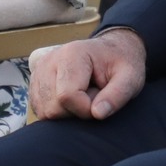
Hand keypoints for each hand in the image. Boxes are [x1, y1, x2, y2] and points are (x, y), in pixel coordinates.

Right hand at [30, 29, 146, 120]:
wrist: (111, 51)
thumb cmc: (122, 64)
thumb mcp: (131, 77)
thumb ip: (118, 95)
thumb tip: (97, 114)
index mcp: (71, 54)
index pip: (67, 96)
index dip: (87, 109)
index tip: (102, 101)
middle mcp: (49, 61)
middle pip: (53, 107)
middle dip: (77, 111)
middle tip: (94, 96)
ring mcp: (38, 72)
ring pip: (45, 112)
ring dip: (67, 112)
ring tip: (84, 95)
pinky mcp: (35, 84)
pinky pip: (41, 111)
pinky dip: (58, 112)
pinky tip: (73, 99)